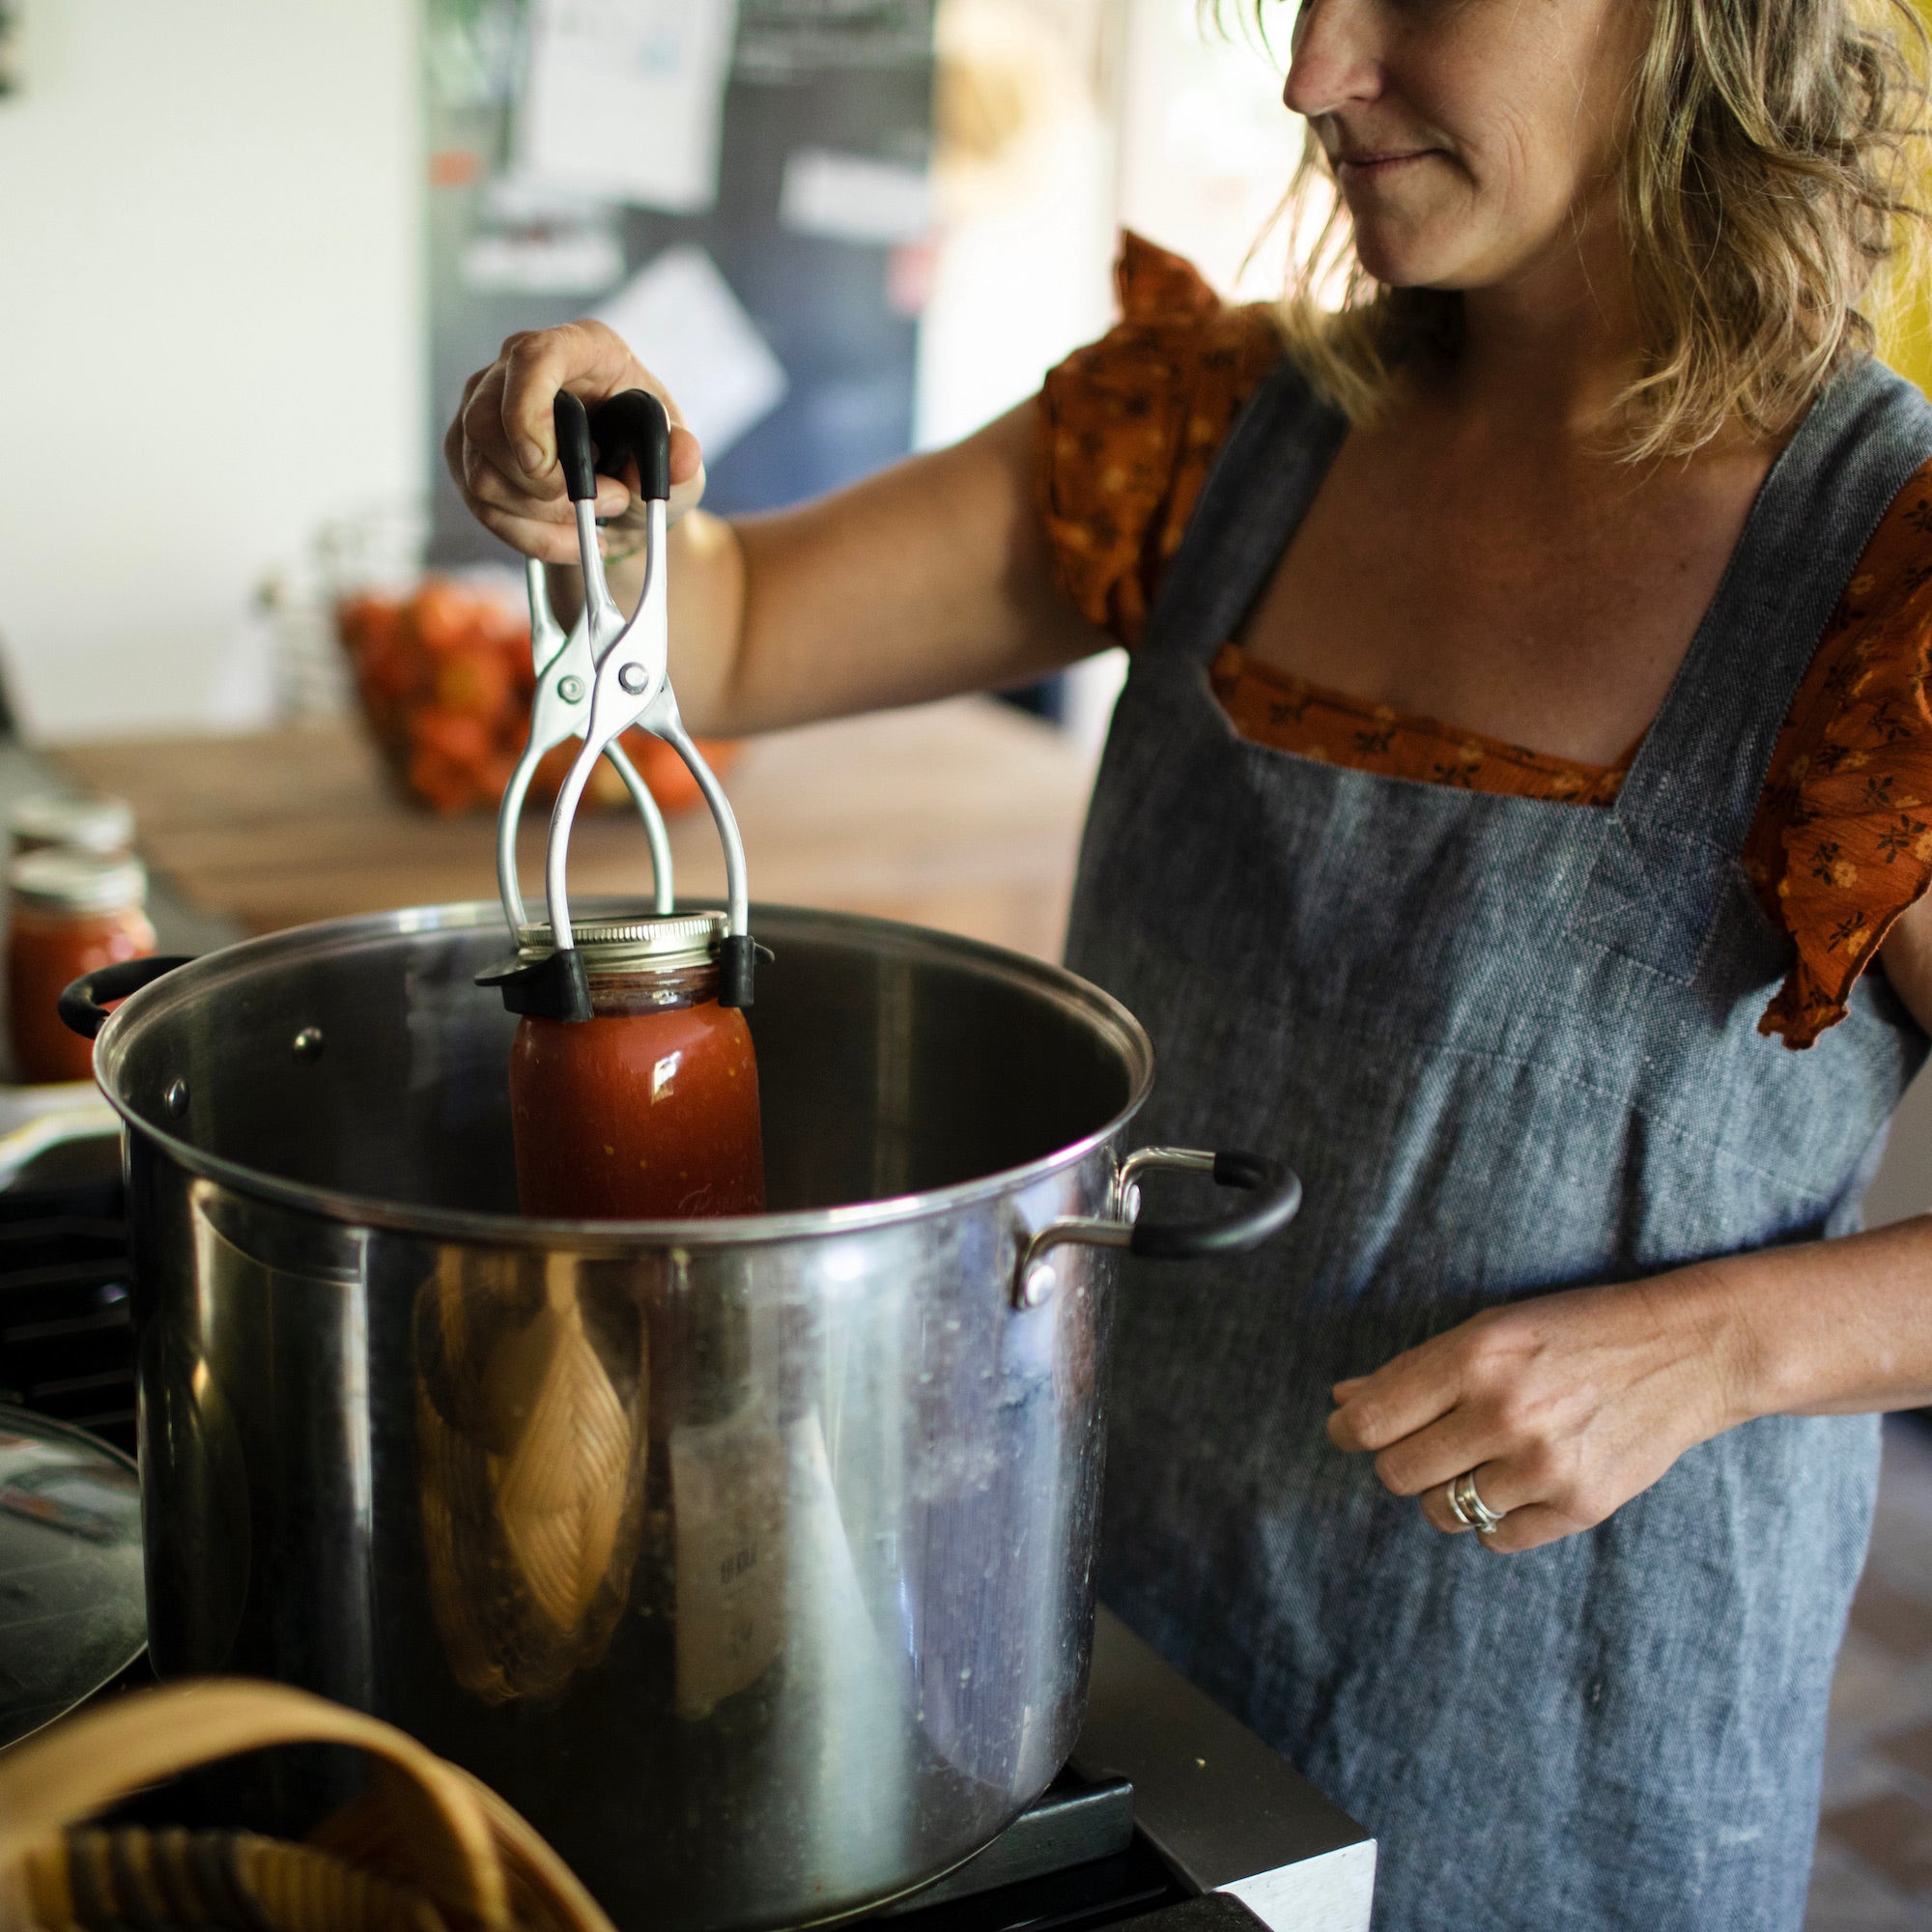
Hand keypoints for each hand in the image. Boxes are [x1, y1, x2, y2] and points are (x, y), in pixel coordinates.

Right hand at [443, 321, 707, 565]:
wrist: (624, 493)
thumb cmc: (644, 460)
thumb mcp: (677, 459)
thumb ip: (681, 458)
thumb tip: (683, 456)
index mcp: (580, 349)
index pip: (532, 358)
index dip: (527, 410)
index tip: (545, 463)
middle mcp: (516, 371)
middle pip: (487, 424)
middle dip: (544, 485)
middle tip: (606, 503)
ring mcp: (484, 412)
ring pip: (481, 474)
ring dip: (542, 516)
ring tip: (595, 523)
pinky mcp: (468, 456)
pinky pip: (482, 508)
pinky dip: (531, 538)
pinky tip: (571, 542)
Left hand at [1326, 1272, 1749, 1551]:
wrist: (1687, 1351)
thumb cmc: (1576, 1331)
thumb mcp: (1491, 1327)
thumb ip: (1414, 1370)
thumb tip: (1345, 1402)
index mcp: (1474, 1358)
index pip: (1370, 1422)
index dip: (1346, 1430)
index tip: (1348, 1429)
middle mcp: (1504, 1414)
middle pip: (1397, 1474)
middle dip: (1398, 1460)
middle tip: (1426, 1441)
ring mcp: (1544, 1466)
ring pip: (1442, 1512)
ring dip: (1446, 1491)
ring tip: (1478, 1458)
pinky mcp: (1580, 1506)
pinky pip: (1496, 1537)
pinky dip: (1494, 1517)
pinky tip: (1516, 1480)